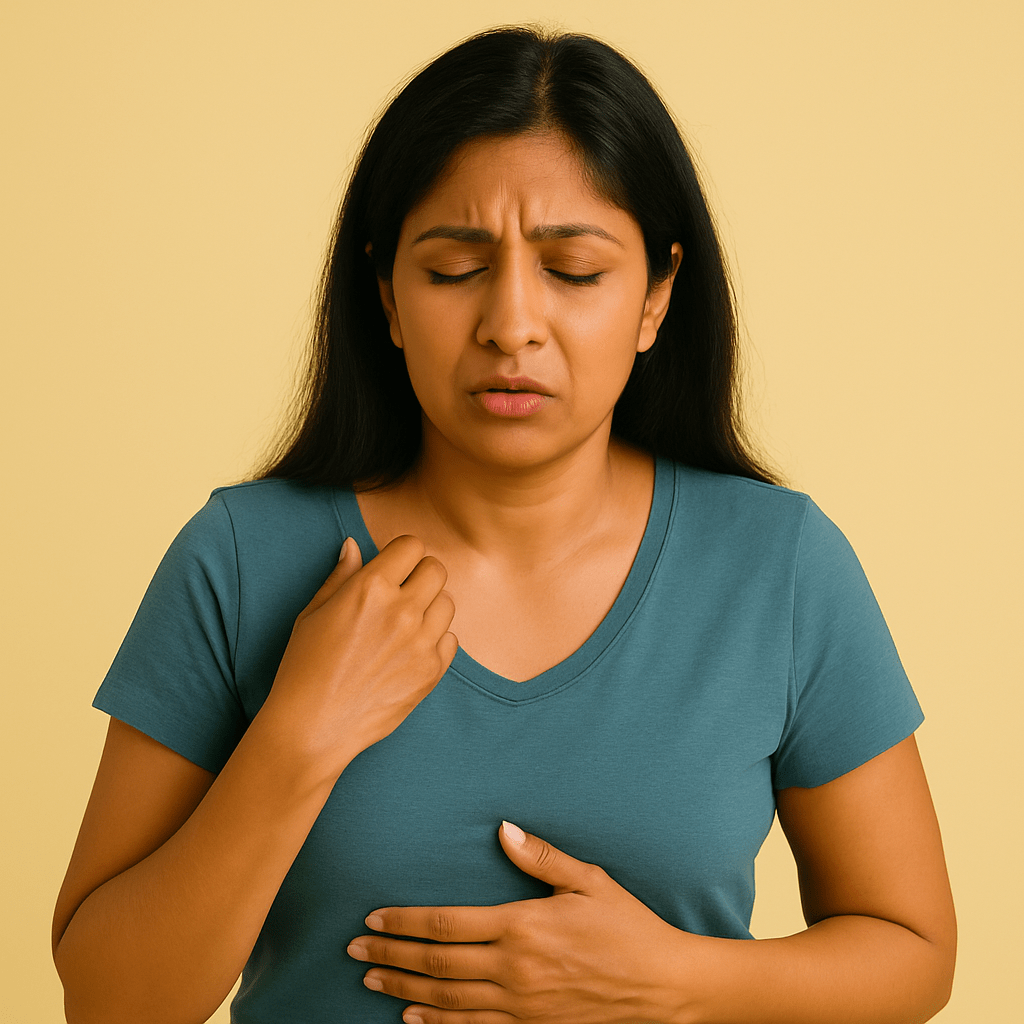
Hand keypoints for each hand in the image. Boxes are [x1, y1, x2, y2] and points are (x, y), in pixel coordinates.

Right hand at [263, 535, 457, 775]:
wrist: (314, 727)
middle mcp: (402, 610)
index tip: (392, 567)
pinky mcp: (432, 671)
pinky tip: (409, 651)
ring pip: (447, 603)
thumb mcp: (313, 613)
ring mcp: (421, 642)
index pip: (412, 545)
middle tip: (401, 593)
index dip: (401, 553)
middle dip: (420, 575)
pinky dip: (435, 640)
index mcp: (371, 588)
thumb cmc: (304, 667)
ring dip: (430, 607)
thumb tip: (354, 545)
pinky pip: (451, 639)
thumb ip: (341, 575)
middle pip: (437, 569)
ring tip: (404, 625)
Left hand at [347, 822, 686, 1023]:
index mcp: (521, 926)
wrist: (663, 988)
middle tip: (354, 949)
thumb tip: (504, 829)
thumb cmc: (628, 927)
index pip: (445, 923)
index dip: (404, 921)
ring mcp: (519, 1005)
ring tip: (372, 980)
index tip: (374, 917)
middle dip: (391, 954)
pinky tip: (413, 1019)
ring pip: (446, 1000)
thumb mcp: (589, 881)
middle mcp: (512, 968)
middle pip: (436, 963)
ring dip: (404, 988)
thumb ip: (541, 857)